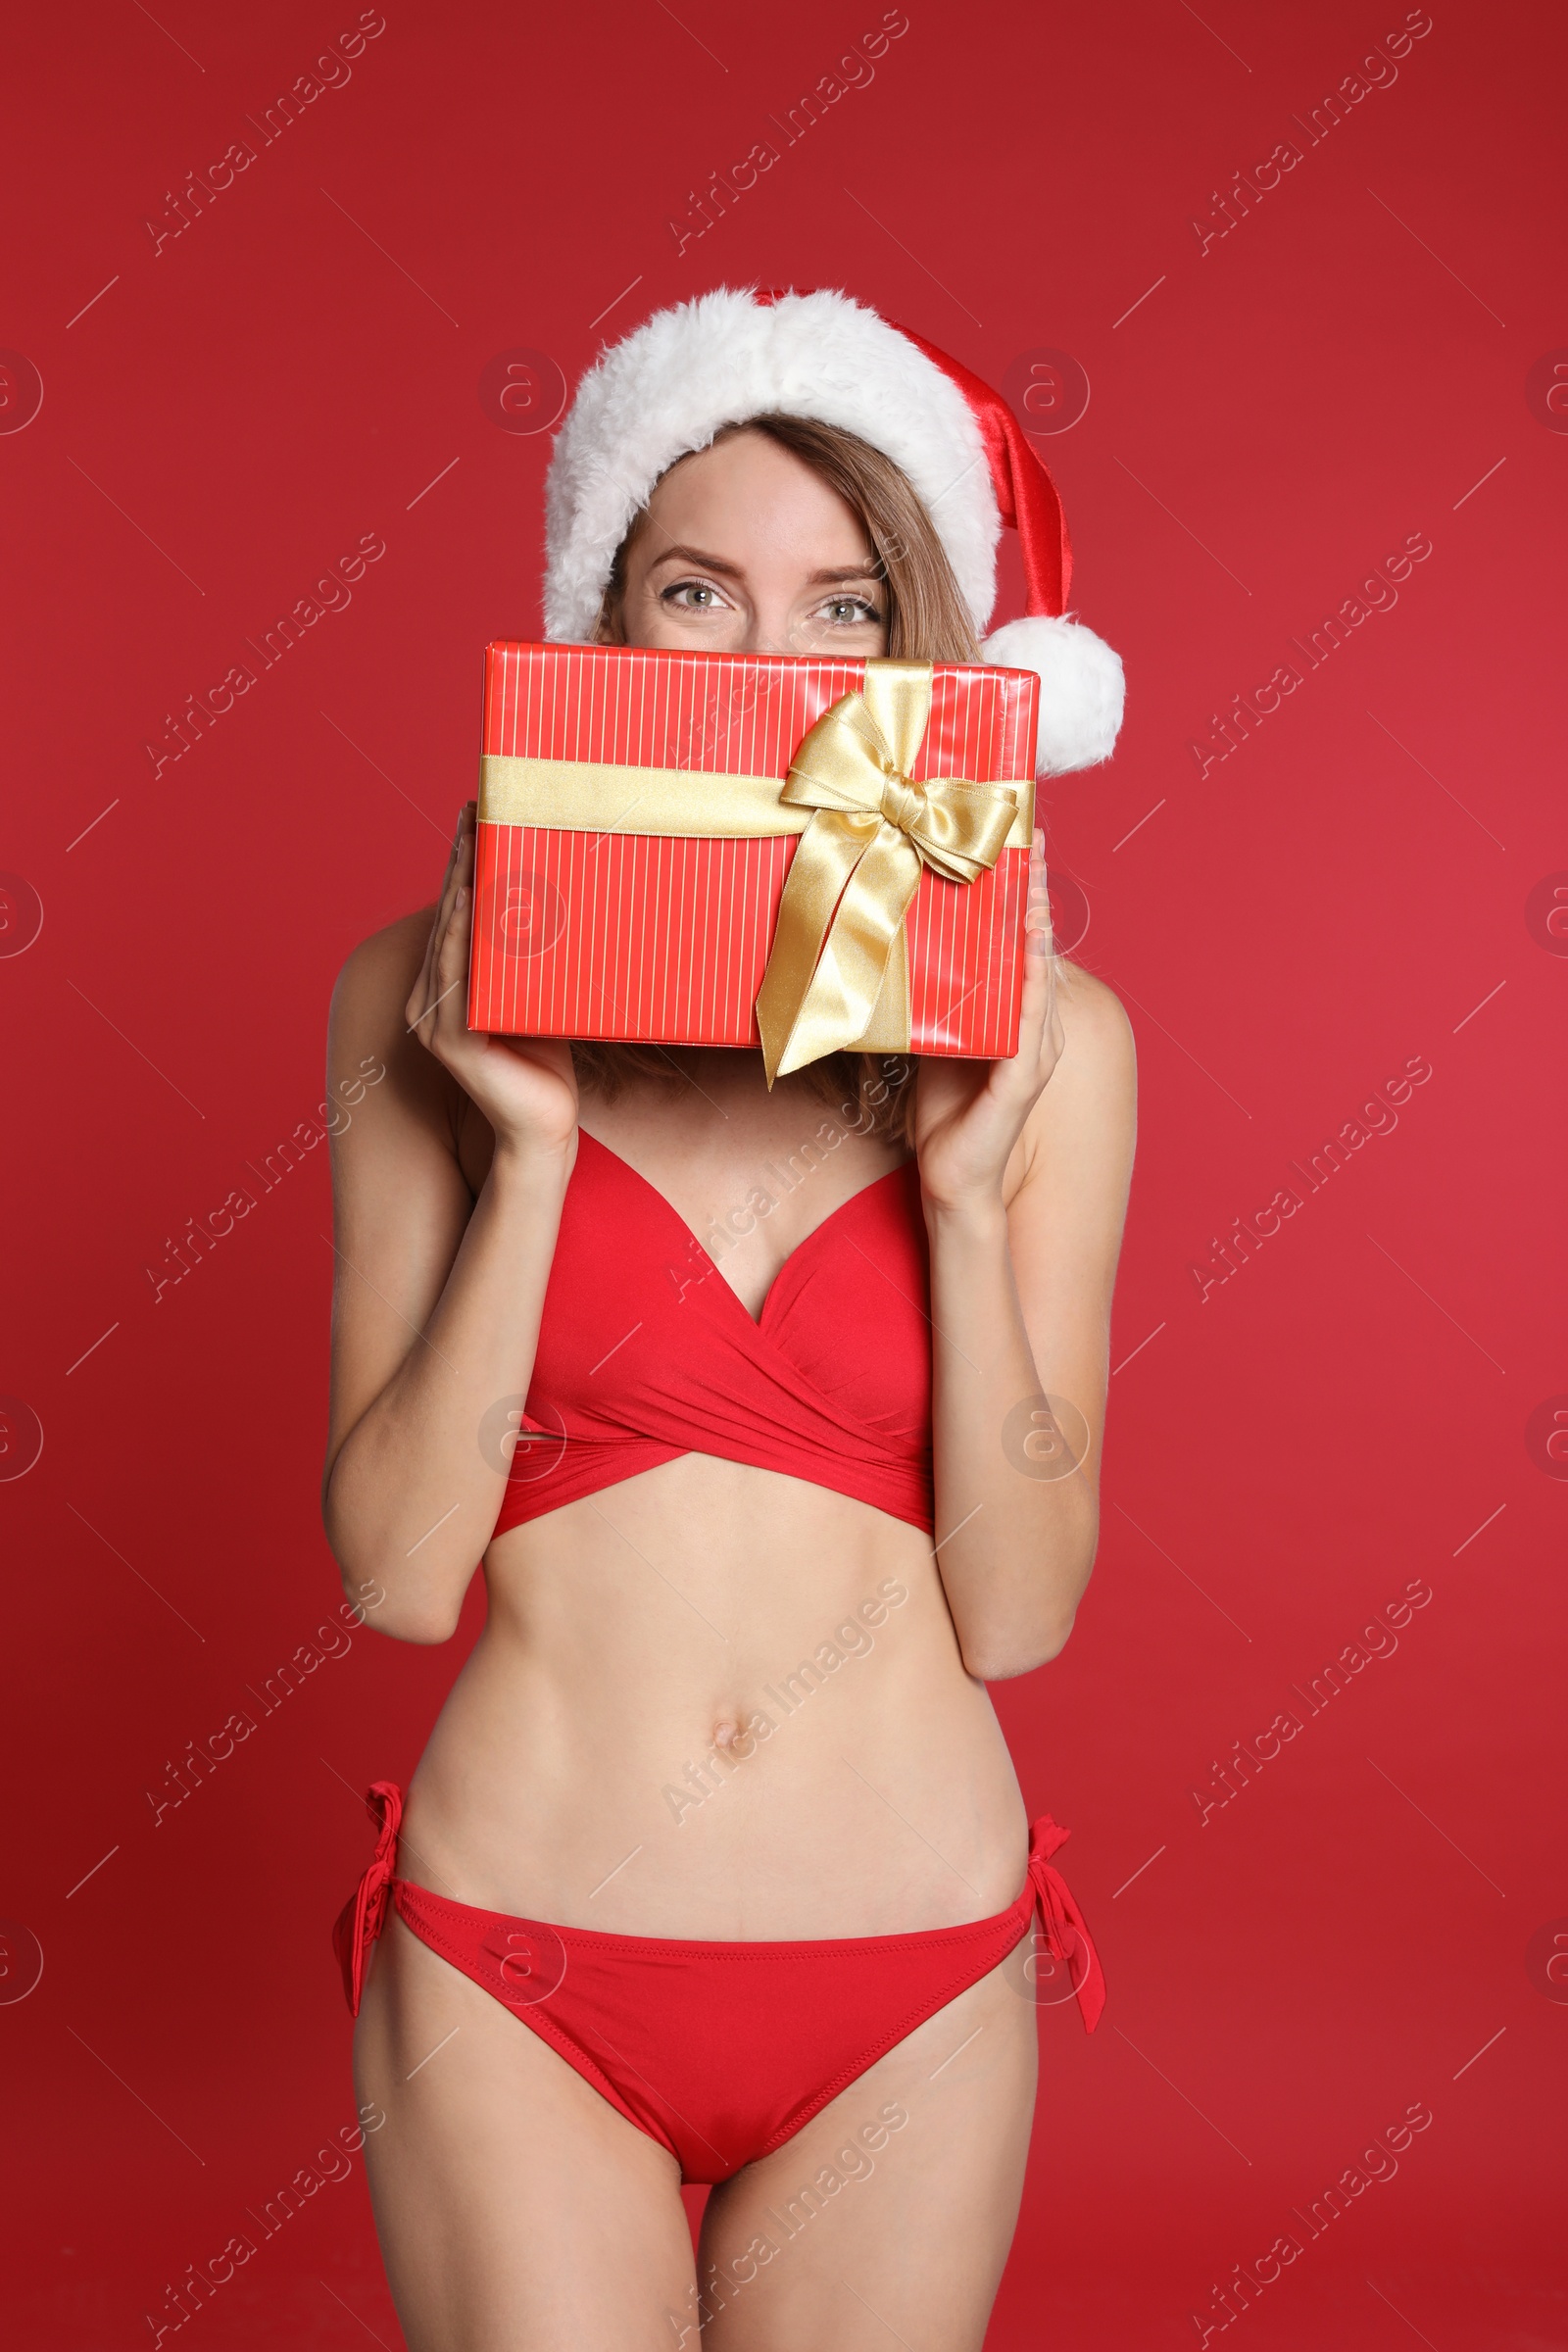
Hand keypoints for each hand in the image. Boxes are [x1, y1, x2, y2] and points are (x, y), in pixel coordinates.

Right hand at [405, 803, 578, 1158]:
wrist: (548, 1128)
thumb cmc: (548, 1062)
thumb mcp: (540, 994)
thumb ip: (532, 955)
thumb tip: (560, 899)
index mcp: (449, 985)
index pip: (456, 913)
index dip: (464, 862)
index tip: (478, 814)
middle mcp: (432, 998)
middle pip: (448, 915)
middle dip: (460, 860)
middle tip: (473, 808)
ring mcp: (436, 1019)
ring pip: (449, 939)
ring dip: (459, 886)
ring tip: (471, 841)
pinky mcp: (452, 1040)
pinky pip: (456, 976)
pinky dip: (461, 937)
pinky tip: (468, 901)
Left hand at [911, 828, 1064, 1209]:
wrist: (948, 1177)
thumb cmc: (942, 1110)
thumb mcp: (934, 1038)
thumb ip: (935, 997)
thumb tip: (905, 945)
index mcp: (1017, 1017)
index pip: (1023, 944)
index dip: (1024, 894)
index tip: (1019, 845)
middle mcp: (1035, 1029)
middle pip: (1039, 948)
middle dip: (1036, 892)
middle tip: (1033, 840)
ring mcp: (1035, 1054)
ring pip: (1040, 978)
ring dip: (1037, 928)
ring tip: (1033, 882)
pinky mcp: (1023, 1080)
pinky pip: (1029, 1024)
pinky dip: (1029, 987)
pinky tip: (1029, 954)